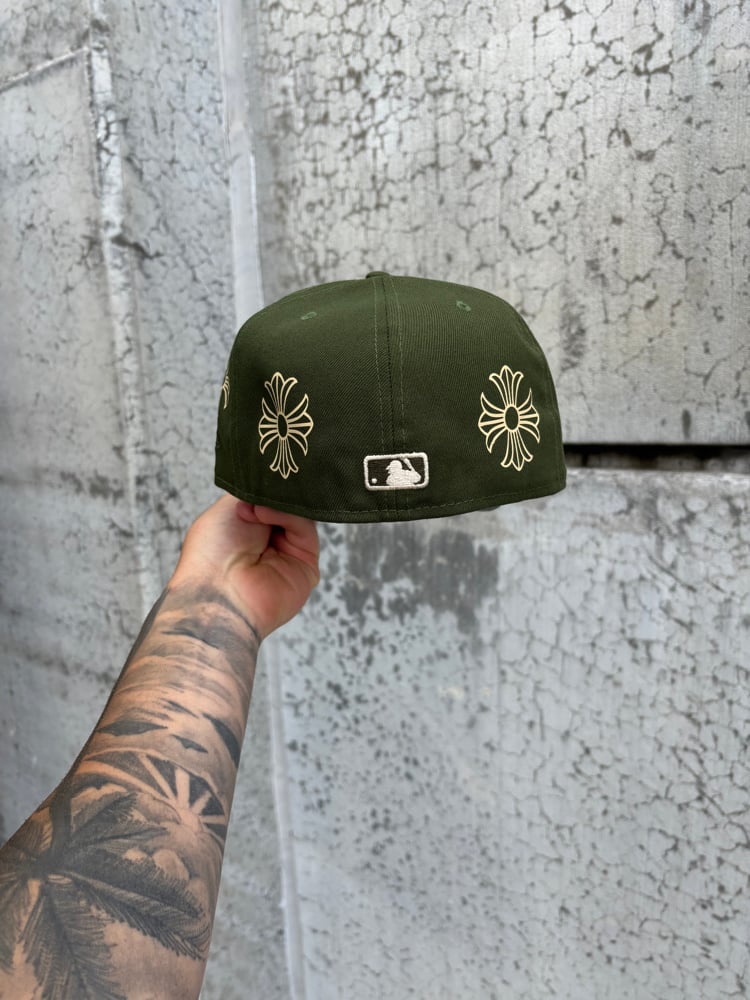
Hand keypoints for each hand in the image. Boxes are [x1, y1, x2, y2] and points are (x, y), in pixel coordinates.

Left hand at [171, 494, 319, 637]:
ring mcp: (290, 554)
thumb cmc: (210, 554)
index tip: (266, 471)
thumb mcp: (228, 506)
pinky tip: (263, 516)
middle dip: (278, 493)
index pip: (270, 499)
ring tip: (255, 510)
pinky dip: (288, 516)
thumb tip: (278, 485)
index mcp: (249, 530)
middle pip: (289, 505)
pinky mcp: (307, 565)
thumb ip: (256, 490)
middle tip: (265, 483)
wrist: (217, 593)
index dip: (269, 485)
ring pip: (300, 514)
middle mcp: (270, 543)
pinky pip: (307, 529)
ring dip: (279, 505)